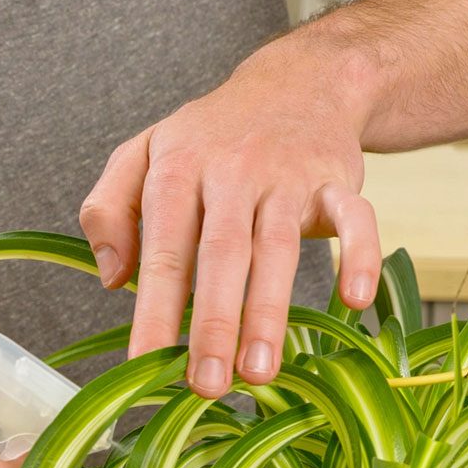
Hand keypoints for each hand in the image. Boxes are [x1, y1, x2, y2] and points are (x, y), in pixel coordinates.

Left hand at [79, 50, 380, 399]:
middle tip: (206, 384)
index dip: (155, 309)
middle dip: (214, 323)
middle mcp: (233, 170)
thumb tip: (111, 278)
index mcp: (179, 168)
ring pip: (278, 248)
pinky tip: (353, 300)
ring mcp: (289, 176)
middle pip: (222, 255)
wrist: (297, 82)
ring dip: (270, 313)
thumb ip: (107, 208)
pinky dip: (359, 255)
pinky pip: (356, 218)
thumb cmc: (212, 136)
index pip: (165, 248)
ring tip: (260, 373)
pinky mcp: (337, 182)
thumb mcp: (143, 153)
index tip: (145, 363)